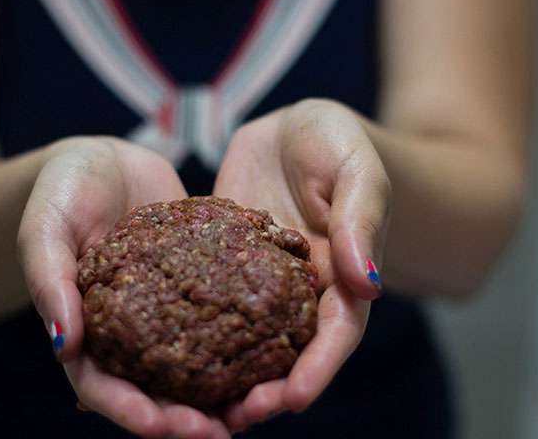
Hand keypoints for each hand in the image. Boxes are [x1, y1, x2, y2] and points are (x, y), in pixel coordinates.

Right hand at [17, 137, 229, 438]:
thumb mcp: (46, 228)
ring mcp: (166, 307)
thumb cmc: (62, 192)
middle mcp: (130, 328)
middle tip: (223, 430)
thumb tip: (61, 343)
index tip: (161, 425)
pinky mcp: (196, 281)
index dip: (130, 410)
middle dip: (185, 416)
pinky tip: (272, 344)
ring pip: (194, 361)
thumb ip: (49, 281)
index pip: (102, 386)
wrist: (101, 160)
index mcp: (87, 328)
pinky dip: (242, 335)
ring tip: (258, 403)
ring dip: (222, 389)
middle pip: (155, 387)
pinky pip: (219, 313)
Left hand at [213, 99, 390, 431]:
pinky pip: (212, 300)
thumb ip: (361, 220)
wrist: (295, 128)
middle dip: (268, 389)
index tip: (292, 399)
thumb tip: (369, 282)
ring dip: (229, 375)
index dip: (318, 369)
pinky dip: (197, 330)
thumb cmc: (337, 141)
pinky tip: (169, 351)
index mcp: (342, 273)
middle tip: (236, 418)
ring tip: (197, 407)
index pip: (336, 332)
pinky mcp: (226, 263)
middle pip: (290, 351)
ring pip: (248, 338)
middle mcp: (302, 287)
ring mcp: (261, 279)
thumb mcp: (356, 170)